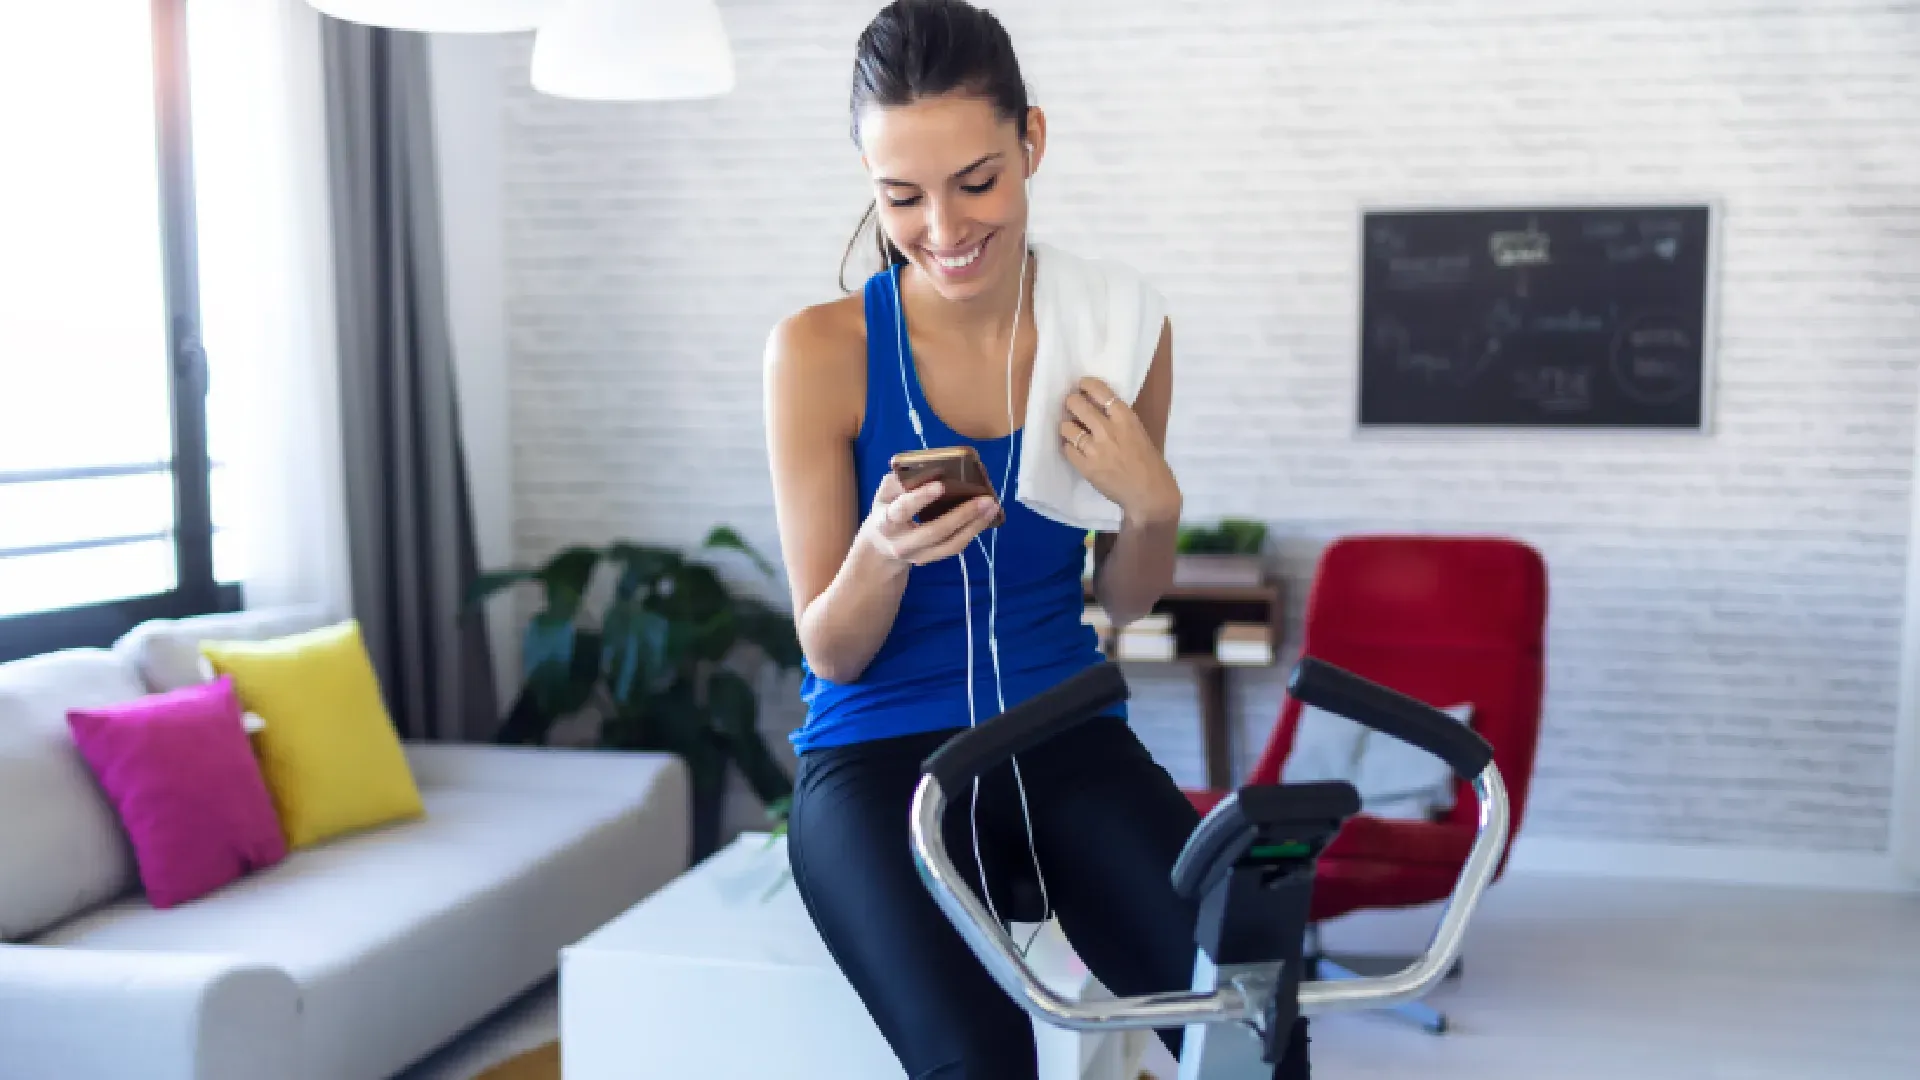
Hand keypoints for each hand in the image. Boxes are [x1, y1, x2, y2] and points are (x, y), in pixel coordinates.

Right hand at [858, 471, 999, 568]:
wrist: (882, 547)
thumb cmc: (886, 511)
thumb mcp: (884, 494)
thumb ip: (899, 482)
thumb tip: (927, 469)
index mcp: (886, 523)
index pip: (902, 510)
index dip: (921, 498)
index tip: (941, 485)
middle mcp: (902, 544)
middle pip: (935, 531)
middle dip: (962, 515)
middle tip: (985, 498)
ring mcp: (919, 556)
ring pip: (951, 544)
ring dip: (975, 525)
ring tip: (992, 507)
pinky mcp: (932, 559)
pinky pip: (955, 547)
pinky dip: (972, 531)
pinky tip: (985, 517)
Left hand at [1059, 376, 1180, 523]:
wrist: (1149, 494)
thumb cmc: (1149, 463)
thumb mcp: (1138, 433)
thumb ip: (1119, 421)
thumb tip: (1098, 410)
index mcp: (1126, 419)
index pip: (1101, 392)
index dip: (1087, 384)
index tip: (1081, 384)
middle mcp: (1108, 430)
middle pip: (1077, 405)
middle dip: (1071, 402)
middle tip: (1072, 406)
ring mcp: (1095, 449)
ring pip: (1067, 427)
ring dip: (1067, 427)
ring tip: (1071, 430)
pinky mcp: (1086, 467)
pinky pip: (1067, 449)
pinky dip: (1069, 447)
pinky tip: (1075, 449)